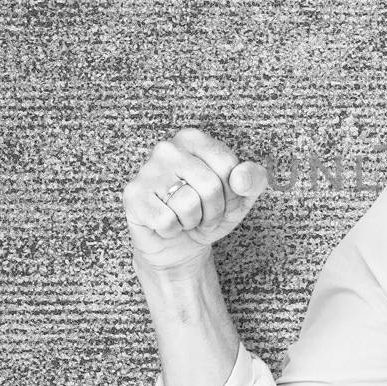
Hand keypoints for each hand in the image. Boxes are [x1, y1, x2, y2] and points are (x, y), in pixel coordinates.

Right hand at [122, 126, 268, 272]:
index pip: (229, 167)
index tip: (221, 198)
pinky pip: (167, 221)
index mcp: (194, 139)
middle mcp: (168, 149)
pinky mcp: (133, 196)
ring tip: (185, 218)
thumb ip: (253, 179)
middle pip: (211, 186)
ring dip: (193, 222)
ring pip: (189, 205)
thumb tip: (241, 179)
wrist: (180, 246)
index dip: (232, 193)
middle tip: (202, 214)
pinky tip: (167, 224)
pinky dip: (173, 230)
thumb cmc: (209, 213)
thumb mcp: (241, 196)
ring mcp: (147, 171)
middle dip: (213, 211)